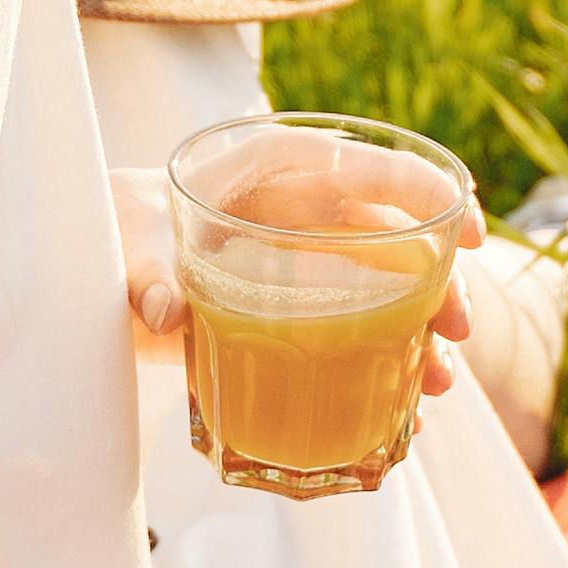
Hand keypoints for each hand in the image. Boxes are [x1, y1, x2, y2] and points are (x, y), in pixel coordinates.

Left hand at [109, 163, 483, 394]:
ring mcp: (308, 261)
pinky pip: (359, 325)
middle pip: (397, 236)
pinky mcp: (299, 307)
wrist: (100, 256)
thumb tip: (163, 308)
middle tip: (457, 327)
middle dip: (439, 280)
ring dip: (423, 328)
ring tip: (437, 379)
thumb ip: (147, 271)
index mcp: (279, 170)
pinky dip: (387, 359)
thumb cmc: (123, 225)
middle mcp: (307, 211)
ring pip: (389, 285)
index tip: (467, 230)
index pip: (371, 168)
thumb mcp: (132, 241)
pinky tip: (405, 398)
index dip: (429, 192)